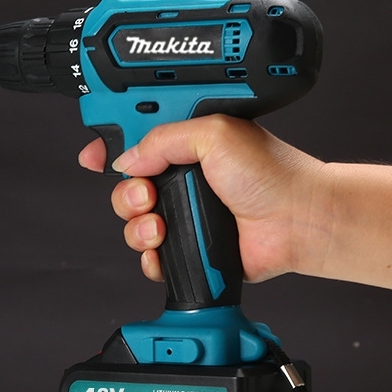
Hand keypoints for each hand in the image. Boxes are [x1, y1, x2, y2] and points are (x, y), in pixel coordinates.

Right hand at [78, 115, 329, 282]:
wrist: (298, 220)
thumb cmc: (272, 174)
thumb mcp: (214, 133)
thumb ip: (163, 139)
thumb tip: (127, 157)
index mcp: (188, 144)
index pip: (136, 141)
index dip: (110, 147)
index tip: (93, 156)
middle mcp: (184, 179)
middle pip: (128, 187)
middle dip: (126, 194)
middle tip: (144, 195)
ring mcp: (187, 215)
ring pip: (134, 224)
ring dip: (137, 226)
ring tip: (159, 225)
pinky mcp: (191, 248)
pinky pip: (152, 258)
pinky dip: (150, 257)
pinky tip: (162, 250)